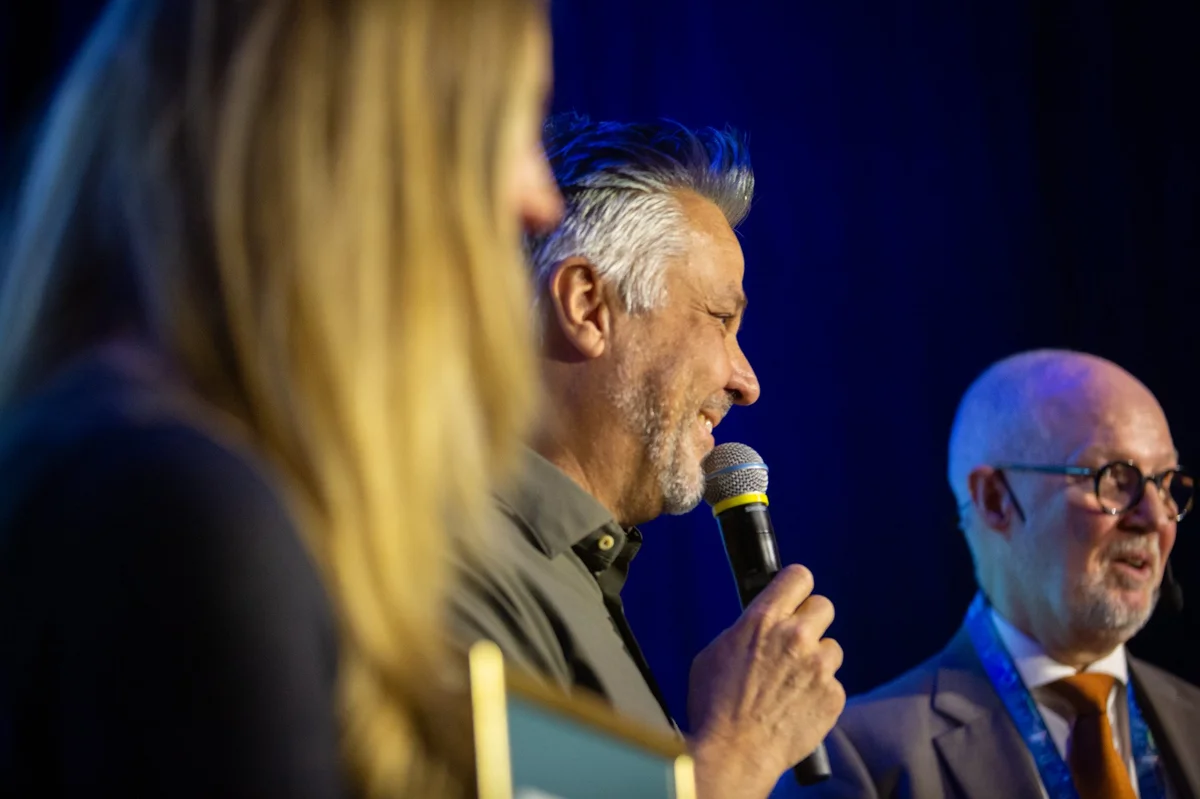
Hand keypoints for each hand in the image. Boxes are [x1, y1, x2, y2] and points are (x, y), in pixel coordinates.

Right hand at [686, 564, 844, 798]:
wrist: (733, 753)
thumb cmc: (715, 705)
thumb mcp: (716, 652)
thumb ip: (745, 630)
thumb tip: (758, 626)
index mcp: (763, 619)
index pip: (799, 577)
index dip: (796, 586)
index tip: (795, 596)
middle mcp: (796, 637)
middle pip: (824, 606)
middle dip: (810, 621)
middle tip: (795, 641)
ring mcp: (818, 667)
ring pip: (831, 648)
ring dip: (816, 661)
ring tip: (792, 683)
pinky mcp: (833, 696)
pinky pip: (833, 684)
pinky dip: (819, 694)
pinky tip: (796, 706)